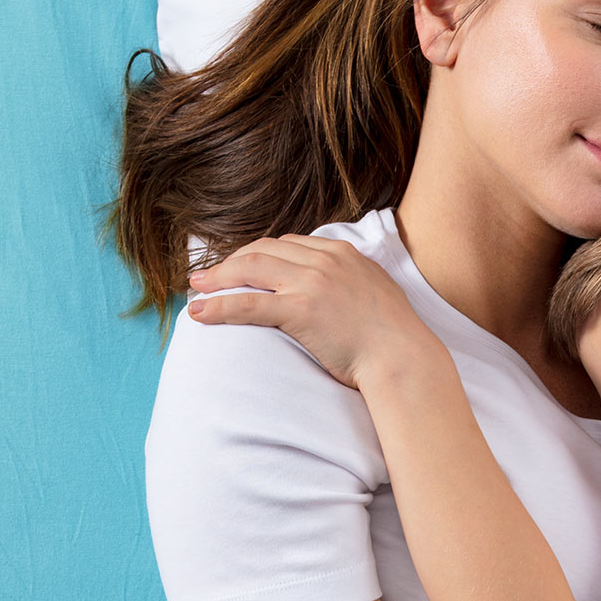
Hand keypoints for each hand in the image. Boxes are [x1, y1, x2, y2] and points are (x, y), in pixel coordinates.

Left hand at [187, 234, 443, 390]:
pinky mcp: (301, 309)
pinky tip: (199, 313)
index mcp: (343, 253)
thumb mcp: (374, 290)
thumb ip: (350, 278)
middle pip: (263, 249)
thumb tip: (333, 288)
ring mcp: (313, 282)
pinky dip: (218, 306)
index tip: (242, 267)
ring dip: (217, 278)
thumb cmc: (392, 335)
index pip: (288, 243)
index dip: (258, 254)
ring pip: (250, 268)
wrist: (403, 357)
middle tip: (208, 277)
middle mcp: (325, 260)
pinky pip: (247, 303)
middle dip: (231, 261)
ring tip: (197, 290)